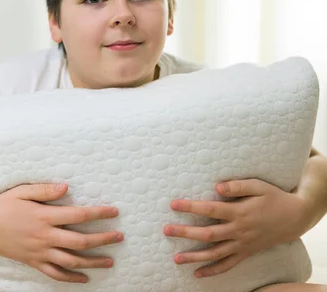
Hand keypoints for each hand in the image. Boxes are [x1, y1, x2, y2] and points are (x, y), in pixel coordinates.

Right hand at [0, 183, 122, 283]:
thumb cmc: (2, 206)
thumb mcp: (21, 191)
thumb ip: (44, 189)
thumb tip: (66, 187)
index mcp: (44, 216)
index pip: (78, 215)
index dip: (99, 213)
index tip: (114, 211)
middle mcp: (44, 236)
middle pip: (80, 241)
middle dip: (103, 239)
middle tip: (119, 237)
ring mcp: (39, 252)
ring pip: (72, 261)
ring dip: (93, 261)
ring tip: (110, 261)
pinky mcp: (34, 262)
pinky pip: (56, 274)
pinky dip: (72, 278)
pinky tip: (85, 278)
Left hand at [163, 179, 308, 277]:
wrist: (294, 217)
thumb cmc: (273, 198)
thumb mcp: (259, 186)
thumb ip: (238, 186)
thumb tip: (218, 187)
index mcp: (239, 212)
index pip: (210, 210)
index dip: (191, 207)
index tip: (173, 204)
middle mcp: (239, 231)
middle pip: (208, 234)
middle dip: (185, 233)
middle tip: (166, 230)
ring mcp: (242, 244)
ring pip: (215, 254)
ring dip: (195, 257)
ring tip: (176, 259)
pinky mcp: (246, 253)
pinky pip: (228, 265)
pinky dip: (213, 271)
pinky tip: (198, 274)